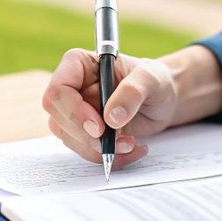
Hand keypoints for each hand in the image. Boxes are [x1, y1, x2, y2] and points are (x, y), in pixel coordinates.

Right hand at [41, 49, 181, 170]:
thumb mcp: (151, 79)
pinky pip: (84, 150)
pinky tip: (130, 150)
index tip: (100, 128)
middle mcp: (72, 87)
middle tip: (118, 143)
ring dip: (99, 150)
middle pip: (59, 117)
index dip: (73, 111)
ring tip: (131, 144)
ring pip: (69, 138)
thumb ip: (132, 92)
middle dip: (88, 137)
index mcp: (79, 64)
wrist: (162, 101)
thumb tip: (111, 118)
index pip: (59, 90)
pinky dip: (107, 157)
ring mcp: (75, 111)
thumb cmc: (155, 82)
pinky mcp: (83, 131)